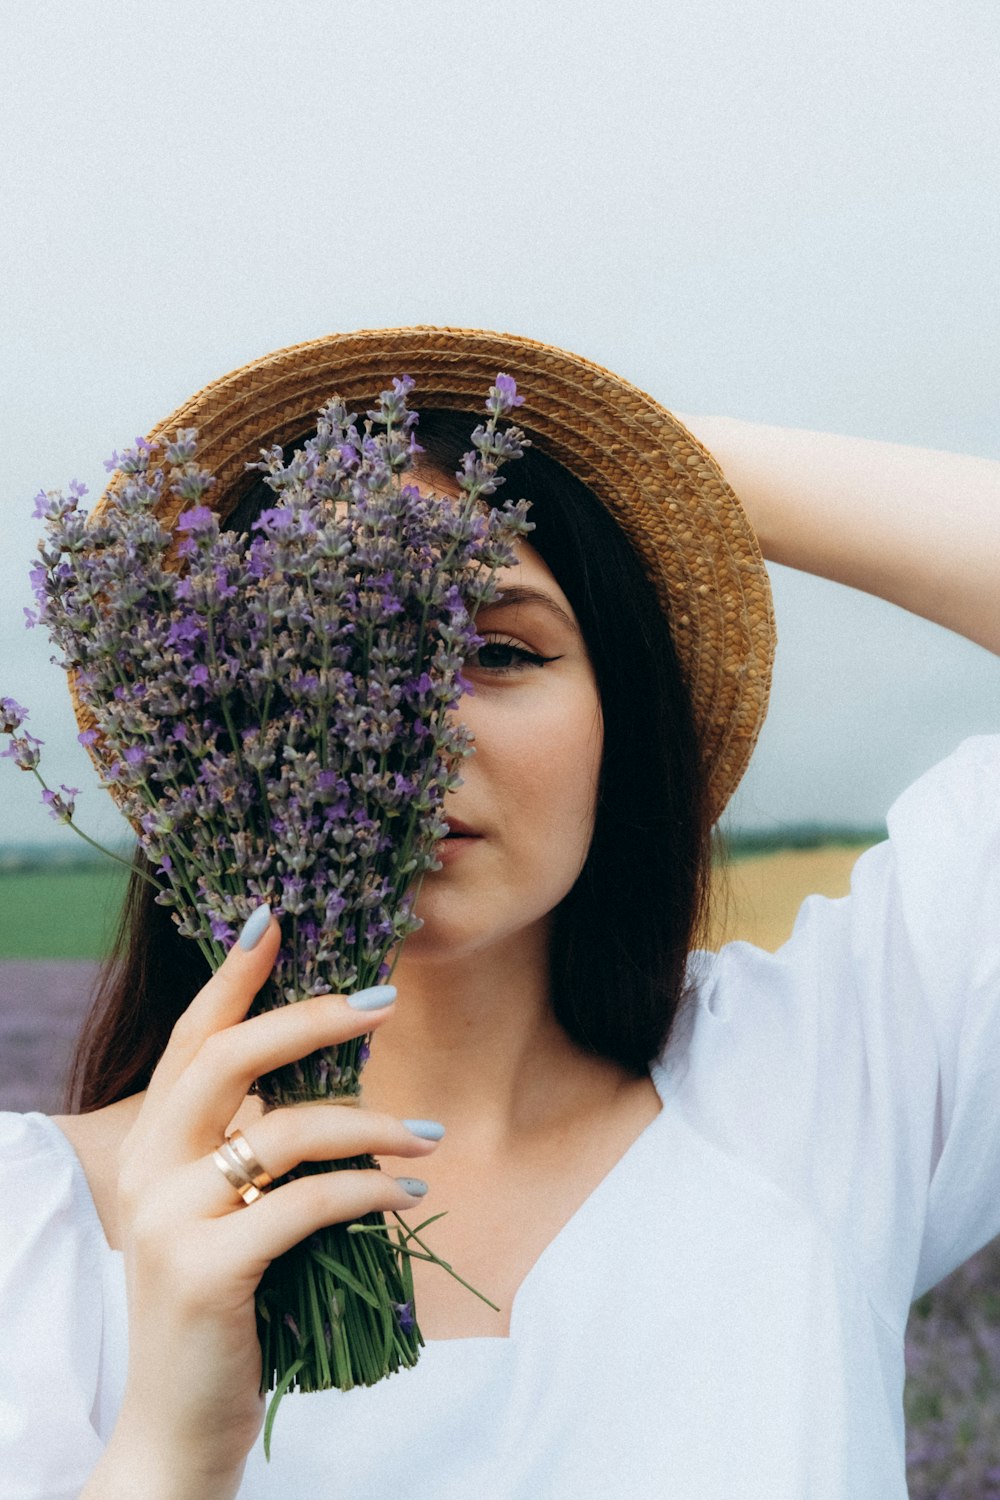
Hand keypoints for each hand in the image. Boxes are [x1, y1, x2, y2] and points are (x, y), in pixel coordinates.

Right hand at [83, 909, 436, 1499]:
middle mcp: (148, 1167)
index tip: (274, 916)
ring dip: (370, 1122)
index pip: (191, 1038)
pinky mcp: (208, 1270)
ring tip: (428, 1135)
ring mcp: (171, 1218)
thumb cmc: (222, 1303)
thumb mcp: (224, 1209)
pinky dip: (368, 1188)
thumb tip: (319, 1069)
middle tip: (384, 1001)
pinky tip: (407, 1190)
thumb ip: (249, 1140)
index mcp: (151, 1142)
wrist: (179, 1422)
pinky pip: (308, 1202)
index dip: (232, 975)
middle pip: (229, 1056)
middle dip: (311, 1016)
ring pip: (285, 1128)